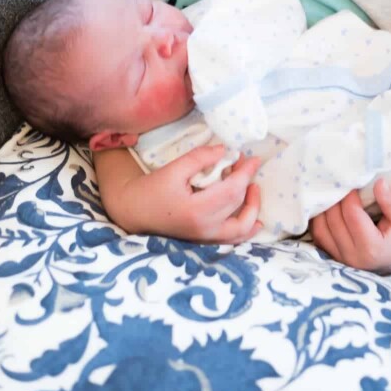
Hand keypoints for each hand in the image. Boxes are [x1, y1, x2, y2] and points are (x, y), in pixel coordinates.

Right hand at [113, 145, 261, 243]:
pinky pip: (233, 239)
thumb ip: (200, 158)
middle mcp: (205, 228)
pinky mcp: (204, 240)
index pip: (232, 190)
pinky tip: (256, 220)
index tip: (253, 158)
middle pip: (238, 204)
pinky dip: (247, 230)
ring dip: (252, 208)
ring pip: (241, 228)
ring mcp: (206, 238)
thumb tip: (225, 151)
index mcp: (197, 210)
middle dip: (247, 181)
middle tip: (244, 164)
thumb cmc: (152, 189)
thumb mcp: (174, 168)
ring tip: (253, 188)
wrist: (134, 211)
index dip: (246, 172)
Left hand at [309, 178, 390, 274]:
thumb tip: (379, 182)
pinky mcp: (334, 257)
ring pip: (320, 229)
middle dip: (335, 199)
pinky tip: (325, 208)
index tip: (353, 183)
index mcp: (371, 247)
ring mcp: (341, 258)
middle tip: (340, 185)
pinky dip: (318, 220)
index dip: (349, 195)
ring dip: (323, 209)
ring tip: (332, 195)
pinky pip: (318, 236)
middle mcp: (352, 255)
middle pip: (333, 220)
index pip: (352, 214)